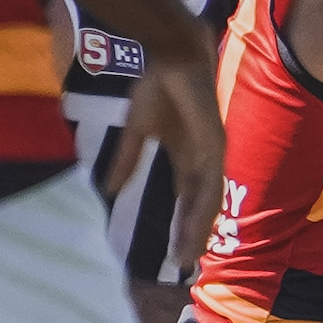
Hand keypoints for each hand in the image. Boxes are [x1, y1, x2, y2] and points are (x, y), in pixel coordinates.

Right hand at [126, 48, 224, 284]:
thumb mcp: (137, 130)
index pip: (185, 201)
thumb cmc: (157, 87)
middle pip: (199, 207)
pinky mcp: (214, 143)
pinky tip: (200, 225)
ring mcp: (211, 153)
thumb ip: (127, 160)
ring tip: (189, 256)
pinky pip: (210, 180)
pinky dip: (204, 204)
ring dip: (197, 229)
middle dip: (190, 236)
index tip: (174, 254)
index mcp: (186, 158)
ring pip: (207, 201)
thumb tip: (108, 189)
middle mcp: (202, 160)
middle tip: (184, 266)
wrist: (171, 56)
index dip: (181, 227)